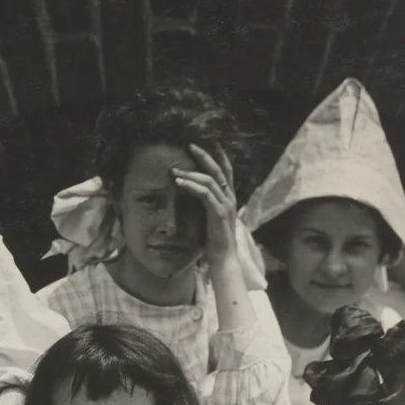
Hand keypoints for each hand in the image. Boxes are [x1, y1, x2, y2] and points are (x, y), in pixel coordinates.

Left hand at [172, 144, 237, 266]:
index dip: (217, 157)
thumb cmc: (214, 242)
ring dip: (190, 173)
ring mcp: (225, 205)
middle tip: (190, 145)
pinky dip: (191, 186)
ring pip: (209, 180)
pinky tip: (179, 183)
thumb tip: (195, 199)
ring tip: (175, 169)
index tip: (205, 146)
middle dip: (204, 156)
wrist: (223, 259)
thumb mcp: (211, 220)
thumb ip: (207, 207)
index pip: (225, 172)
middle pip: (218, 170)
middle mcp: (229, 198)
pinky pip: (204, 194)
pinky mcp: (218, 213)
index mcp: (228, 198)